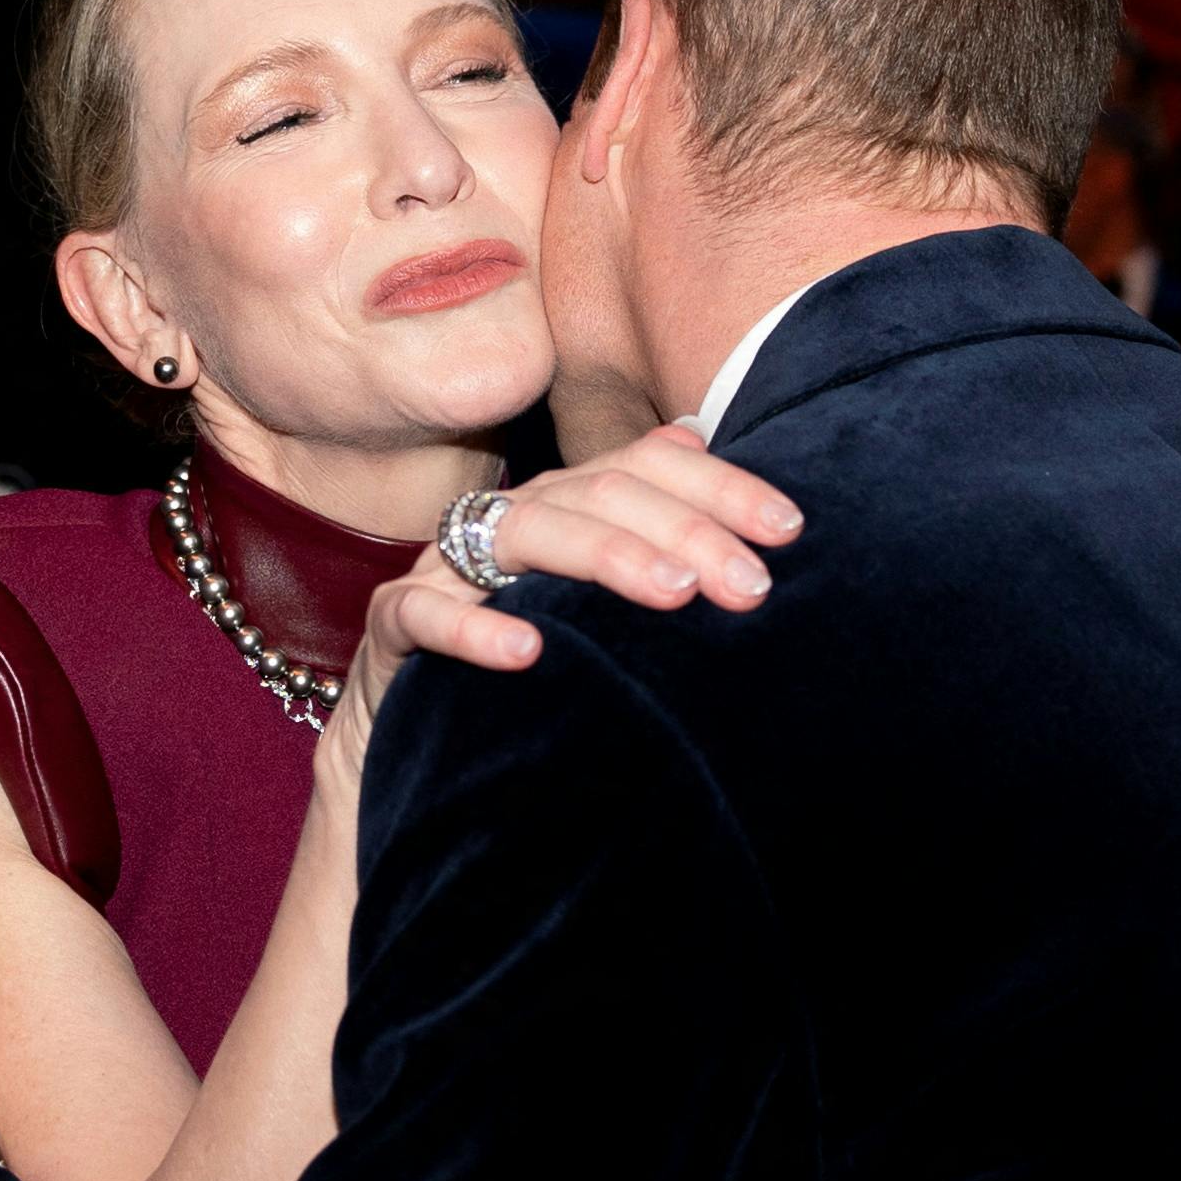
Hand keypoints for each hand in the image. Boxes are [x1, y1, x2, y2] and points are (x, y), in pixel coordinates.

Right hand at [334, 427, 803, 748]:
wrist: (404, 738)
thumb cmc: (521, 667)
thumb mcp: (596, 606)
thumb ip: (650, 536)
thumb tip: (702, 442)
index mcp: (565, 504)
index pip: (647, 466)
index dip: (720, 488)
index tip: (787, 530)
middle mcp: (509, 519)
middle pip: (600, 491)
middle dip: (685, 530)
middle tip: (749, 586)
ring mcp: (445, 567)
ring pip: (525, 531)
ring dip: (606, 555)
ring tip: (674, 593)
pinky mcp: (394, 625)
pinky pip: (425, 613)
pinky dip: (474, 628)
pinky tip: (528, 651)